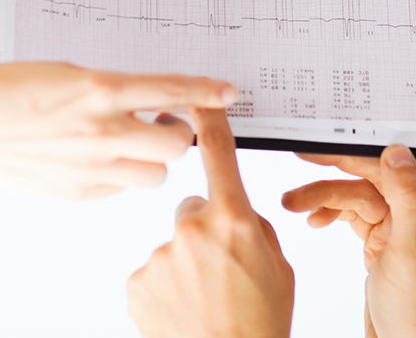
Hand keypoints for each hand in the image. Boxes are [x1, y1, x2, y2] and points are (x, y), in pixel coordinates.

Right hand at [0, 64, 236, 198]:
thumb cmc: (0, 93)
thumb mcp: (62, 72)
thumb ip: (106, 88)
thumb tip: (142, 97)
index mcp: (99, 91)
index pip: (172, 91)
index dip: (207, 94)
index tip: (228, 94)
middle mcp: (101, 132)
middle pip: (177, 143)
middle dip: (178, 132)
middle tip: (161, 121)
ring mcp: (90, 169)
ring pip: (155, 174)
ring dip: (152, 158)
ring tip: (129, 142)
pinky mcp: (77, 194)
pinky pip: (120, 189)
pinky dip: (120, 177)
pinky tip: (96, 160)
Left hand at [127, 108, 293, 337]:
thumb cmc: (260, 322)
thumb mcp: (277, 266)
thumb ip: (254, 227)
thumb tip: (235, 214)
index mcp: (235, 220)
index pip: (220, 155)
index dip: (210, 122)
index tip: (198, 100)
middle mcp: (193, 230)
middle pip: (193, 209)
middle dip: (205, 230)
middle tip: (222, 271)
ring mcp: (161, 256)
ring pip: (174, 245)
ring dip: (187, 265)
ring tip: (204, 299)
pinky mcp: (138, 282)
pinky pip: (154, 272)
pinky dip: (166, 288)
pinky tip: (183, 309)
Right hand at [282, 146, 415, 337]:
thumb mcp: (413, 251)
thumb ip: (407, 198)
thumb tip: (398, 151)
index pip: (408, 161)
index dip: (373, 147)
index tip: (338, 140)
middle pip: (379, 175)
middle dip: (340, 170)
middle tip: (305, 159)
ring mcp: (404, 228)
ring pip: (362, 195)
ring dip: (328, 196)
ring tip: (294, 202)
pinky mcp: (384, 242)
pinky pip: (356, 216)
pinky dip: (334, 214)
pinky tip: (315, 219)